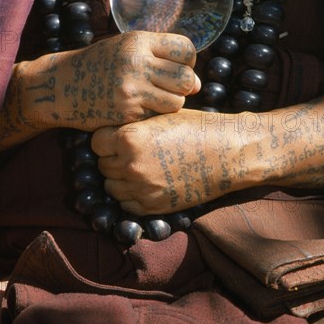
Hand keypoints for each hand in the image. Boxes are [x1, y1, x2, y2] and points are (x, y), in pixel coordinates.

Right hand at [20, 31, 200, 131]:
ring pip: (178, 101)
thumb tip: (198, 84)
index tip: (179, 66)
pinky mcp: (128, 113)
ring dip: (172, 102)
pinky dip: (154, 113)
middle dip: (186, 85)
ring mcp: (132, 90)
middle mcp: (137, 63)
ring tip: (156, 98)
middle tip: (172, 86)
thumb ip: (161, 58)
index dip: (188, 60)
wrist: (61, 86)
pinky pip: (157, 115)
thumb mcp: (126, 47)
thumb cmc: (99, 65)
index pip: (186, 49)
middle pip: (187, 78)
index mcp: (139, 41)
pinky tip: (140, 107)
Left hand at [91, 109, 250, 215]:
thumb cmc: (197, 128)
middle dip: (112, 157)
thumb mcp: (161, 117)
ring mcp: (141, 189)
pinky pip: (127, 204)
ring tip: (138, 167)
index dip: (107, 137)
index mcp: (129, 138)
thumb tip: (113, 130)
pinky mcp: (153, 206)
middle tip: (130, 151)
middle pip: (102, 164)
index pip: (96, 141)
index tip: (117, 136)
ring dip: (119, 177)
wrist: (227, 153)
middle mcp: (130, 165)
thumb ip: (134, 125)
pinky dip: (131, 194)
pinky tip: (146, 182)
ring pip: (111, 186)